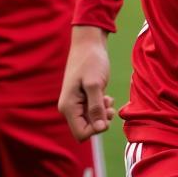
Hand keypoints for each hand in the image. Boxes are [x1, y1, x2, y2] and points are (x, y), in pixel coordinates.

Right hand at [58, 26, 115, 140]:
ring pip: (91, 121)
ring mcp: (76, 103)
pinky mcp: (83, 98)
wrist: (89, 42)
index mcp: (68, 107)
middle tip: (110, 108)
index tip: (106, 114)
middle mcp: (69, 108)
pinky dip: (101, 107)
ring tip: (109, 101)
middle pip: (86, 129)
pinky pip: (92, 111)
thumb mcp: (94, 84)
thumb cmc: (91, 61)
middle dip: (100, 121)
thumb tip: (100, 129)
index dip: (96, 129)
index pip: (81, 134)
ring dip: (102, 114)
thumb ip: (96, 107)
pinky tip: (106, 97)